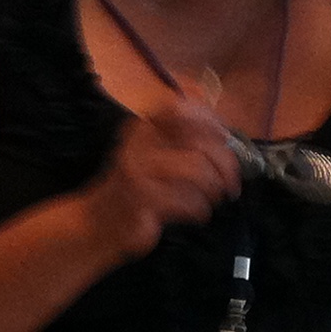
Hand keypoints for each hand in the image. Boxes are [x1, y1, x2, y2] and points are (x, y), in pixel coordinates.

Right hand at [82, 99, 241, 257]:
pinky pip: (186, 200)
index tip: (225, 138)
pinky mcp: (142, 200)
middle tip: (231, 183)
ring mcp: (139, 172)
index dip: (210, 120)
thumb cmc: (137, 188)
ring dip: (214, 188)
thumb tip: (226, 134)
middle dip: (225, 164)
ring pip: (197, 170)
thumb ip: (184, 141)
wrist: (99, 223)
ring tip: (215, 198)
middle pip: (199, 142)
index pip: (181, 108)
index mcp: (144, 129)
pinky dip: (200, 209)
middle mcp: (139, 144)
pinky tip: (198, 213)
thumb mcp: (156, 156)